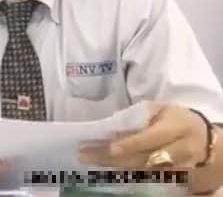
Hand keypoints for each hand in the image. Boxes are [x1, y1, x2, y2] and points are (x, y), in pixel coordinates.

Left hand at [79, 103, 207, 168]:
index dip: (129, 144)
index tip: (108, 147)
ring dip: (116, 169)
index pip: (149, 138)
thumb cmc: (176, 119)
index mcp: (176, 127)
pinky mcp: (174, 179)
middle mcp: (180, 150)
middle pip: (143, 159)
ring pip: (144, 173)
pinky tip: (107, 172)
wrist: (205, 141)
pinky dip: (127, 176)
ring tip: (92, 163)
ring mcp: (179, 168)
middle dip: (112, 159)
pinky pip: (148, 180)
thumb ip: (140, 116)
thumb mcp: (162, 110)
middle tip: (84, 155)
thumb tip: (112, 125)